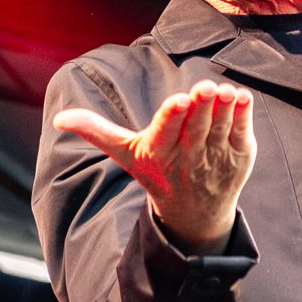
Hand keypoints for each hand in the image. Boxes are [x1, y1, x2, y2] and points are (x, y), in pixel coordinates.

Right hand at [53, 80, 255, 254]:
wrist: (194, 214)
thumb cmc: (156, 173)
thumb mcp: (124, 154)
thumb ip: (96, 131)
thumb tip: (59, 119)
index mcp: (158, 153)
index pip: (165, 132)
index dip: (172, 116)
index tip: (178, 100)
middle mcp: (188, 157)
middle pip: (195, 127)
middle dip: (200, 106)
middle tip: (205, 86)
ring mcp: (216, 157)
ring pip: (220, 127)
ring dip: (224, 107)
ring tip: (224, 90)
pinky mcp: (239, 156)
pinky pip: (242, 132)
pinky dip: (243, 115)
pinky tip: (241, 97)